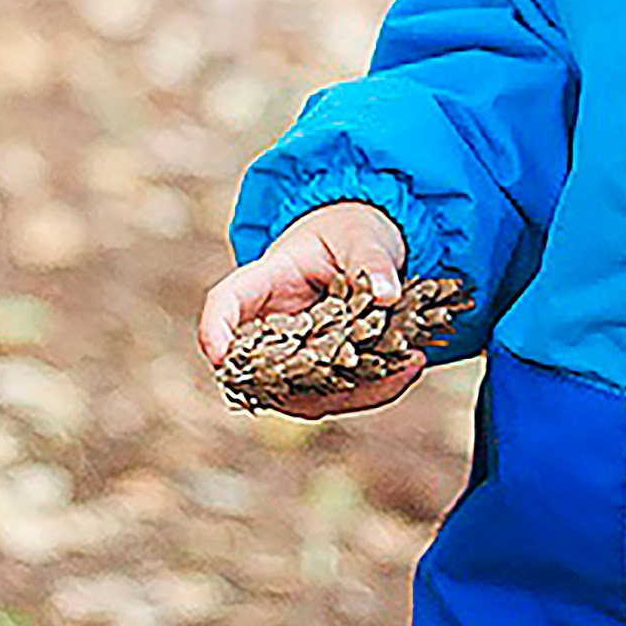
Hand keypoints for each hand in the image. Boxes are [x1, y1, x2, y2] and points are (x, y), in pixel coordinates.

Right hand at [197, 201, 420, 417]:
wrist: (364, 247)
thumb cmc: (351, 231)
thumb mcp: (362, 235)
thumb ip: (371, 260)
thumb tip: (386, 293)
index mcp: (266, 280)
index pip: (226, 304)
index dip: (215, 330)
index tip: (219, 356)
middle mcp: (271, 325)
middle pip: (263, 368)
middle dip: (310, 381)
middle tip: (373, 365)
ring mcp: (293, 354)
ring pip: (304, 394)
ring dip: (354, 391)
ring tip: (407, 363)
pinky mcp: (321, 372)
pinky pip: (337, 394)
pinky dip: (373, 389)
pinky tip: (410, 366)